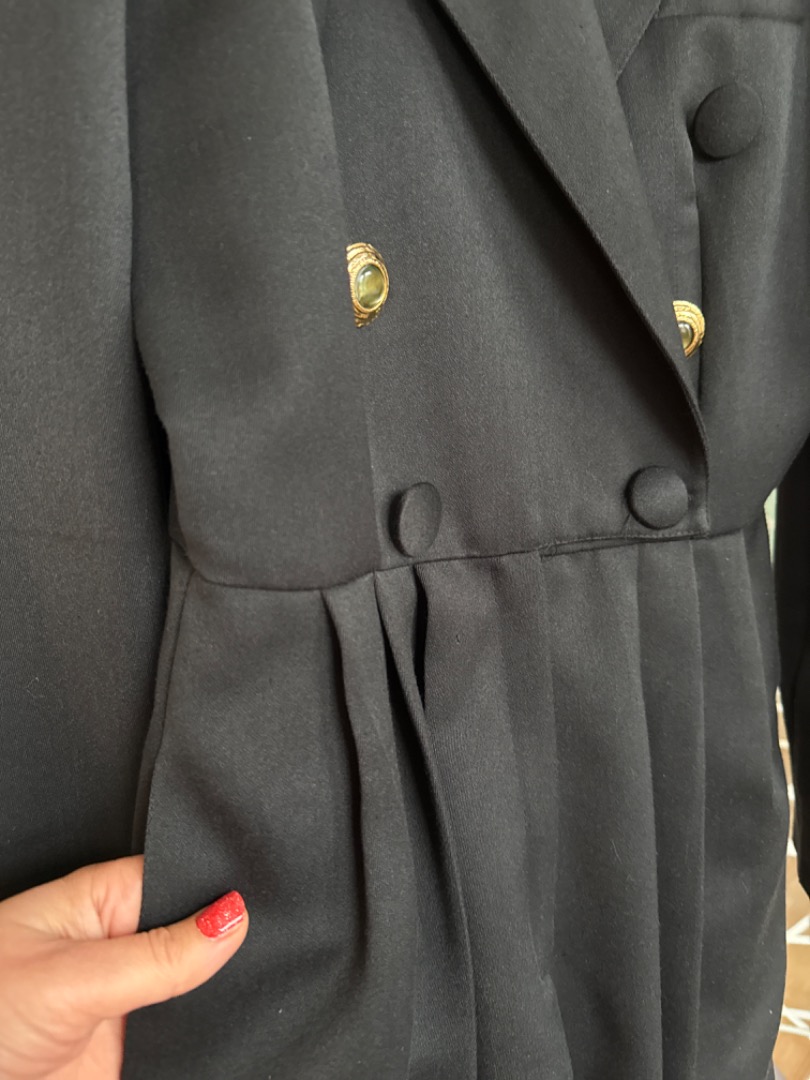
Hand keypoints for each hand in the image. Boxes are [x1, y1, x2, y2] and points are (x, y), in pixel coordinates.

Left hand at [0, 854, 248, 1079]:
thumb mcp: (74, 978)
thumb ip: (158, 955)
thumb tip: (233, 917)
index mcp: (102, 898)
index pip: (181, 874)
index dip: (220, 884)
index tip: (266, 893)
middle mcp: (118, 941)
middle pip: (195, 929)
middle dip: (224, 938)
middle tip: (262, 944)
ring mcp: (126, 996)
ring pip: (197, 983)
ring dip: (217, 988)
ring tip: (240, 987)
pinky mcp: (131, 1047)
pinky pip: (185, 1033)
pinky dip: (205, 1032)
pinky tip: (223, 1025)